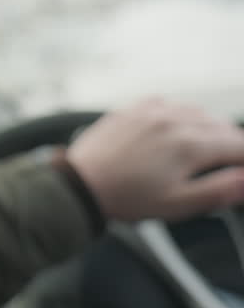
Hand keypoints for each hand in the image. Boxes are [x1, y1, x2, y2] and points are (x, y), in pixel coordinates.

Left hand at [67, 99, 243, 221]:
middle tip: (227, 164)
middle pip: (222, 127)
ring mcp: (152, 111)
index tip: (241, 168)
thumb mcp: (178, 204)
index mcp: (189, 146)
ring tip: (207, 149)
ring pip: (198, 112)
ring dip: (209, 128)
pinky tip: (177, 130)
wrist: (79, 183)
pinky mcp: (133, 108)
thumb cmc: (126, 198)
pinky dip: (181, 115)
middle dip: (232, 145)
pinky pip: (169, 103)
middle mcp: (173, 121)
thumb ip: (220, 190)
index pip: (239, 145)